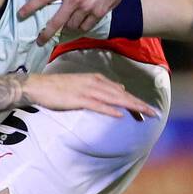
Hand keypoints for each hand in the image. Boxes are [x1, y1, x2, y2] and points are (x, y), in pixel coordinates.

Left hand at [18, 0, 134, 44]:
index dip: (30, 7)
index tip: (20, 15)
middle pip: (57, 21)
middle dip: (46, 33)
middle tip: (39, 41)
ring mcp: (88, 7)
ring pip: (72, 25)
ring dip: (67, 26)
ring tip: (66, 23)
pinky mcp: (99, 13)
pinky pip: (86, 26)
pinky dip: (81, 27)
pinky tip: (79, 24)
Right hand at [22, 72, 157, 119]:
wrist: (38, 86)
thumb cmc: (58, 87)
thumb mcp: (83, 84)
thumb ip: (101, 87)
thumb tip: (120, 89)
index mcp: (97, 79)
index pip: (121, 91)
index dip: (135, 101)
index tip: (148, 109)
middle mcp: (95, 82)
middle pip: (122, 95)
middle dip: (139, 104)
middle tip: (154, 113)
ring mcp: (87, 90)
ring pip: (114, 99)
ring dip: (130, 106)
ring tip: (144, 113)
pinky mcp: (78, 99)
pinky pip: (97, 105)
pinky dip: (109, 109)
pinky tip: (119, 114)